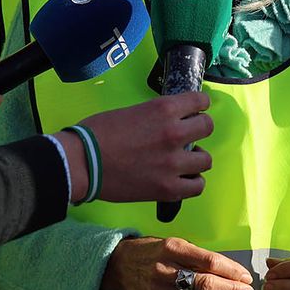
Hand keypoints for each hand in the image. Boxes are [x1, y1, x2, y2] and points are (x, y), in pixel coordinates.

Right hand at [77, 91, 213, 202]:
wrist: (82, 163)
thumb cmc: (98, 133)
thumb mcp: (131, 110)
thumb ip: (155, 115)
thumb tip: (168, 121)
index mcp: (164, 109)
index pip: (201, 101)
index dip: (199, 106)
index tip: (194, 111)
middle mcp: (174, 133)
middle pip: (207, 127)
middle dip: (198, 129)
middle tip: (187, 136)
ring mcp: (173, 163)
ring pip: (206, 159)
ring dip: (195, 157)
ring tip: (183, 160)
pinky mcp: (168, 188)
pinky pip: (197, 186)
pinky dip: (192, 182)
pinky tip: (182, 178)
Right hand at [101, 236, 255, 289]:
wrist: (118, 265)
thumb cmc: (152, 251)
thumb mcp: (173, 243)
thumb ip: (197, 256)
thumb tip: (231, 271)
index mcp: (172, 248)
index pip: (207, 261)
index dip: (230, 270)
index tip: (246, 277)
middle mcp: (165, 270)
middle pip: (204, 284)